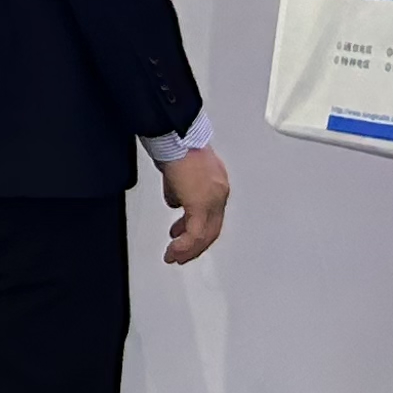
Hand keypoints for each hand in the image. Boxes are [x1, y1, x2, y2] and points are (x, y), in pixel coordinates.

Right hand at [158, 143, 229, 264]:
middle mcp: (219, 193)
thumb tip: (175, 201)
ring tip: (175, 256)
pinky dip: (184, 246)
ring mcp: (212, 200)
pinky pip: (194, 234)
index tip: (186, 236)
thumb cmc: (176, 143)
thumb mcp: (179, 170)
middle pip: (212, 230)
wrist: (176, 136)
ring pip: (205, 235)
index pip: (213, 215)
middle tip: (182, 255)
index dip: (200, 230)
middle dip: (195, 246)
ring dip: (188, 249)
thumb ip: (180, 188)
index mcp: (217, 184)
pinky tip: (173, 250)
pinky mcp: (200, 205)